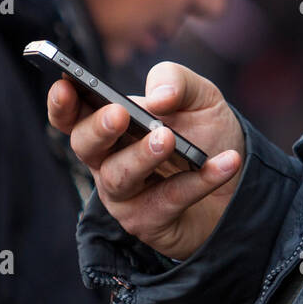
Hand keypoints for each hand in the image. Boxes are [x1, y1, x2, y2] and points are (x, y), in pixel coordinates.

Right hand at [48, 61, 244, 260]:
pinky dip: (199, 180)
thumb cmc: (206, 135)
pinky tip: (226, 162)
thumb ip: (176, 81)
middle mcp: (106, 160)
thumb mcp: (199, 96)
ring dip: (142, 156)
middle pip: (85, 146)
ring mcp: (124, 195)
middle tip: (118, 114)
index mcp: (109, 125)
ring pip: (120, 177)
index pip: (72, 115)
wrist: (241, 184)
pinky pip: (169, 200)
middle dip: (98, 128)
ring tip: (166, 139)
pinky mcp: (149, 222)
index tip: (64, 85)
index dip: (62, 103)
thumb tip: (158, 98)